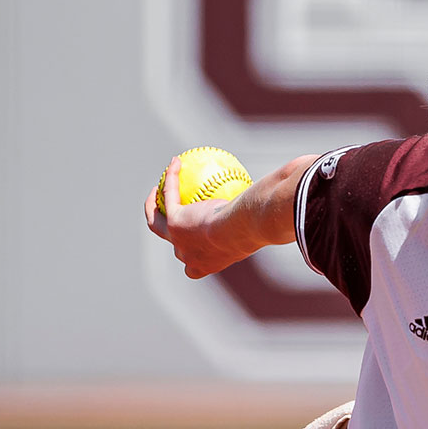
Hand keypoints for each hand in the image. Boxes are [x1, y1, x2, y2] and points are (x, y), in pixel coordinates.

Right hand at [143, 156, 254, 279]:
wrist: (241, 232)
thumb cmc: (254, 235)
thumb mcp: (256, 233)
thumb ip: (256, 228)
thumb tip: (275, 216)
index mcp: (205, 264)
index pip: (193, 265)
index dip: (189, 253)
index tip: (195, 240)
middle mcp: (187, 257)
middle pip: (172, 245)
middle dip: (167, 232)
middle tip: (171, 216)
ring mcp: (177, 239)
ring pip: (155, 223)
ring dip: (152, 206)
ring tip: (157, 190)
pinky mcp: (174, 221)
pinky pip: (169, 194)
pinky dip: (171, 177)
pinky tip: (176, 163)